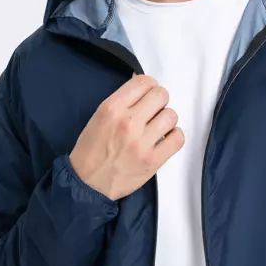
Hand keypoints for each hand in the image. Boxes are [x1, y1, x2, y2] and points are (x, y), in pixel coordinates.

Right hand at [68, 73, 184, 201]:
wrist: (88, 183)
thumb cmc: (91, 150)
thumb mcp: (99, 116)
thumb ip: (122, 100)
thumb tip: (143, 84)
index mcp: (112, 108)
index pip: (144, 81)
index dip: (150, 86)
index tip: (147, 96)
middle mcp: (128, 122)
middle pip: (161, 95)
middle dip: (159, 101)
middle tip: (153, 112)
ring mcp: (142, 142)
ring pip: (171, 116)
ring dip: (166, 120)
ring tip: (157, 128)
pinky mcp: (153, 160)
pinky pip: (178, 138)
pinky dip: (174, 137)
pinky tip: (164, 140)